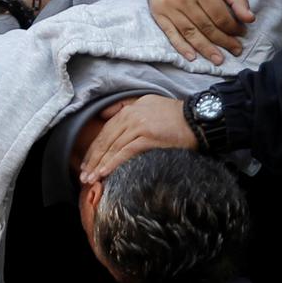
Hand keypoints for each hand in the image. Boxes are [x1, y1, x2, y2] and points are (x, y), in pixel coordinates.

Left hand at [77, 95, 195, 183]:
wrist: (198, 119)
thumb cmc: (175, 115)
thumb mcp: (147, 103)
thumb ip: (125, 107)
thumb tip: (103, 114)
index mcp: (128, 109)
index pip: (105, 131)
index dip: (94, 149)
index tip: (86, 163)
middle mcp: (130, 116)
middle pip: (105, 140)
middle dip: (92, 159)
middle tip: (83, 176)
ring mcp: (139, 126)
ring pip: (113, 148)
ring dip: (99, 165)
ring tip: (90, 179)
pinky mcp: (148, 137)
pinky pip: (125, 152)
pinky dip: (113, 163)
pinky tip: (105, 173)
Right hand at [145, 0, 254, 64]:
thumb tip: (250, 20)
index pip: (221, 16)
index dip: (233, 28)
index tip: (241, 33)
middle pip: (207, 27)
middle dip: (223, 41)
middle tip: (235, 50)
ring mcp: (169, 6)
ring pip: (190, 33)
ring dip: (206, 49)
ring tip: (218, 60)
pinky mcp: (158, 12)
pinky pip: (171, 34)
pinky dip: (181, 47)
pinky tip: (192, 57)